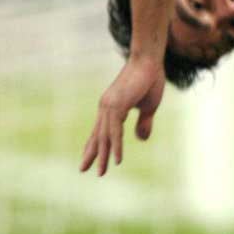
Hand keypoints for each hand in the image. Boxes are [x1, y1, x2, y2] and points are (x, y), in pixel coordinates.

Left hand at [81, 57, 164, 176]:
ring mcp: (110, 106)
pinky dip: (116, 146)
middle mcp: (106, 107)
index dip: (94, 146)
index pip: (99, 130)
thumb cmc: (150, 80)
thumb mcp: (148, 107)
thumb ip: (143, 123)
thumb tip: (140, 139)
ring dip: (104, 156)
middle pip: (97, 136)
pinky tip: (117, 159)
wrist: (150, 61)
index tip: (88, 160)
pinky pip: (115, 131)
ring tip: (101, 172)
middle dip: (91, 154)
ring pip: (104, 136)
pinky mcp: (118, 105)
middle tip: (82, 170)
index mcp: (111, 107)